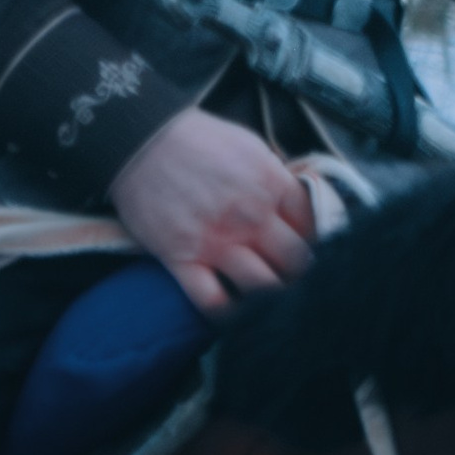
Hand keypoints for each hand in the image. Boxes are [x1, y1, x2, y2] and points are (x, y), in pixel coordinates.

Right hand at [108, 108, 317, 314]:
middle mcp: (250, 216)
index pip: (314, 227)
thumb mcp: (250, 146)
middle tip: (294, 278)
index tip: (309, 249)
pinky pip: (214, 302)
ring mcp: (216, 240)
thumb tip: (297, 208)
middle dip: (300, 274)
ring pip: (264, 288)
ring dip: (272, 297)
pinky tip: (236, 313)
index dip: (316, 242)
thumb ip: (276, 180)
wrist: (138, 138)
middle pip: (297, 263)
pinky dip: (229, 315)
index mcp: (272, 184)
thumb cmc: (196, 139)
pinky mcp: (183, 259)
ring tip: (271, 299)